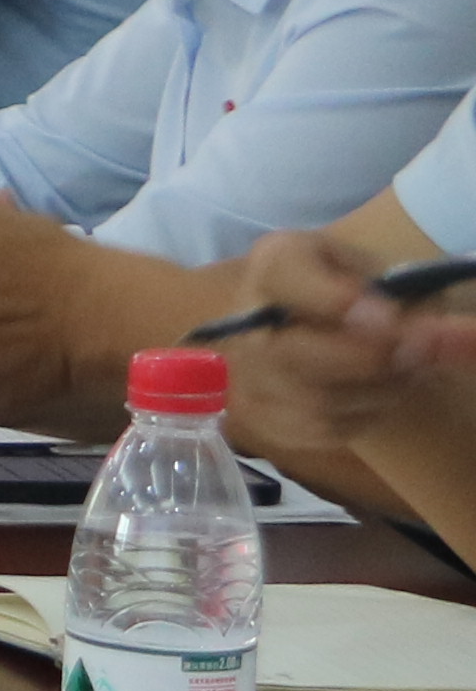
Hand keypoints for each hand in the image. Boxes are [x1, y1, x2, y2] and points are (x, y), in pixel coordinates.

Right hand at [214, 227, 441, 458]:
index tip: (386, 318)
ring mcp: (247, 370)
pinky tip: (378, 394)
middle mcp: (246, 315)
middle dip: (369, 358)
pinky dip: (364, 416)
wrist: (345, 329)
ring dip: (378, 390)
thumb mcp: (399, 280)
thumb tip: (443, 338)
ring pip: (315, 398)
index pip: (283, 276)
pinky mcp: (260, 415)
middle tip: (421, 352)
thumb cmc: (371, 293)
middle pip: (292, 351)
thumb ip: (417, 305)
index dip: (332, 299)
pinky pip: (321, 428)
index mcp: (276, 262)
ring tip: (407, 370)